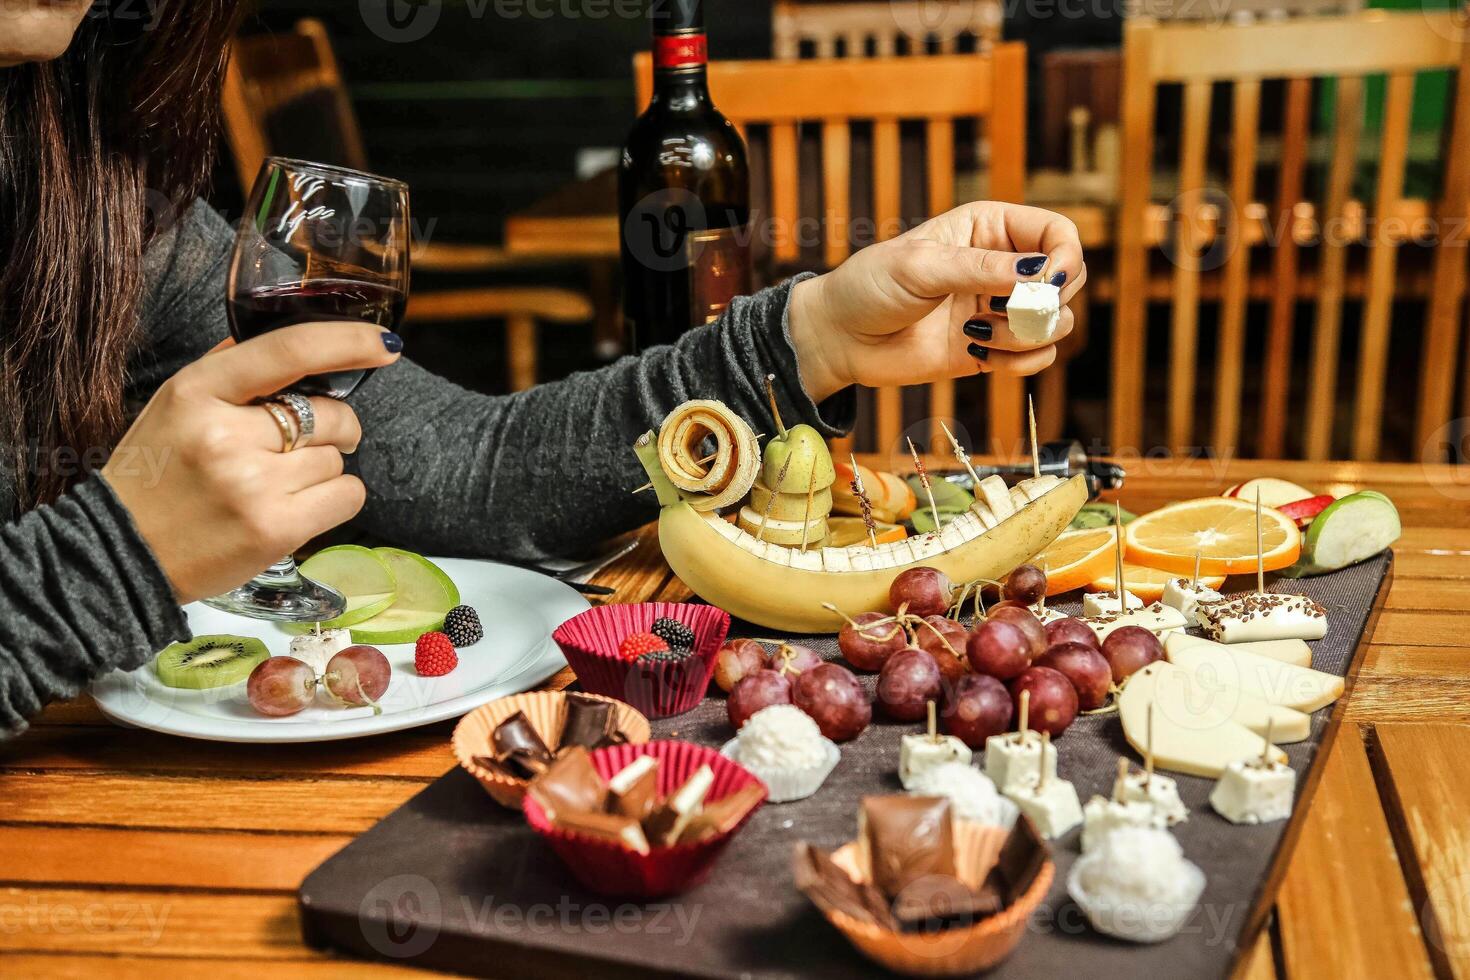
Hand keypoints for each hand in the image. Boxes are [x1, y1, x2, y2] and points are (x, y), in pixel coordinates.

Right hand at [102, 323, 400, 603]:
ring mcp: (252, 484)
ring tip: (276, 485)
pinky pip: (347, 495)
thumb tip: (296, 341)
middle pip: (329, 413)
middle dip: (332, 428)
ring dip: (321, 470)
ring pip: (337, 458)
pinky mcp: (275, 528)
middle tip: (297, 448)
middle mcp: (225, 434)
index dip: (347, 341)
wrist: (121, 554)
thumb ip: (231, 370)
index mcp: (198, 390)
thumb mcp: (175, 405)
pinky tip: (298, 507)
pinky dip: (335, 499)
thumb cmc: (156, 475)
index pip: (289, 350)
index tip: (385, 343)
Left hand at [787, 202, 1085, 401]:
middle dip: (1046, 302)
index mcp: (990, 228)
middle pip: (1069, 279)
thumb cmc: (870, 287)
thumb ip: (980, 268)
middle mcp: (1003, 266)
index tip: (1047, 283)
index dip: (1066, 257)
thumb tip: (1039, 271)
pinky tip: (978, 354)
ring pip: (1058, 323)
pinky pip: (1037, 357)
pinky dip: (1020, 362)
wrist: (840, 338)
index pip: (1058, 233)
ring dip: (1027, 335)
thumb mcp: (921, 267)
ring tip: (977, 334)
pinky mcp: (993, 348)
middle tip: (1002, 312)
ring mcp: (999, 308)